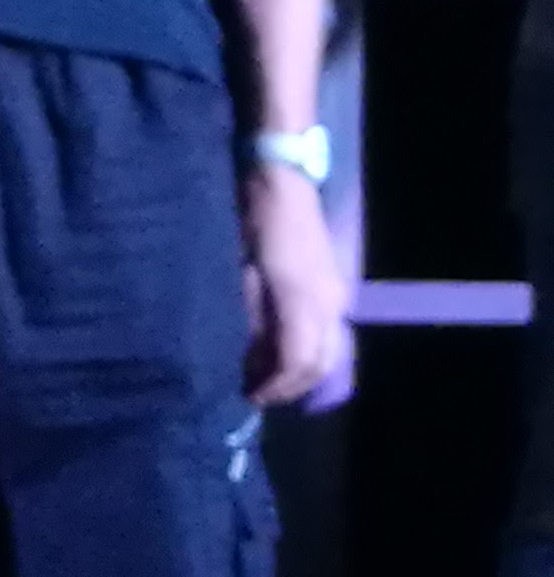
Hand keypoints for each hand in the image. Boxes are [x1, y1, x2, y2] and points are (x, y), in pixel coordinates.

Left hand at [241, 163, 350, 404]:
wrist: (281, 179)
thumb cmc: (250, 221)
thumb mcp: (238, 272)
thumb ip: (249, 318)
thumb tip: (248, 358)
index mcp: (303, 301)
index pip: (298, 362)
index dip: (274, 386)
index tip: (248, 396)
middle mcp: (330, 303)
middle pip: (321, 364)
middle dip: (290, 385)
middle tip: (257, 393)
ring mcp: (337, 294)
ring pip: (331, 351)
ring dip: (303, 371)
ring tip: (268, 377)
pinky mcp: (335, 285)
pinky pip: (331, 332)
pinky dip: (310, 350)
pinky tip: (283, 350)